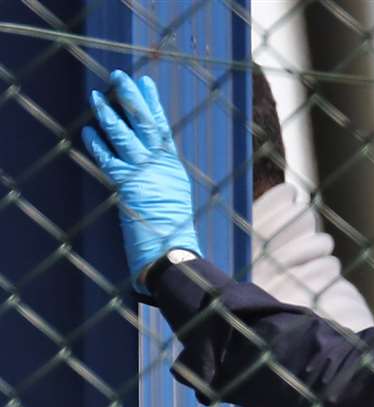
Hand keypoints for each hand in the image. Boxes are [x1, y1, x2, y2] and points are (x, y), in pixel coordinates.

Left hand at [82, 71, 200, 280]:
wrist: (171, 252)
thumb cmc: (173, 235)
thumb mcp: (174, 200)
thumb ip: (162, 179)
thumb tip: (151, 168)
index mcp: (173, 168)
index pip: (162, 129)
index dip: (153, 105)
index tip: (146, 84)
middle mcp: (159, 165)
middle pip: (144, 124)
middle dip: (131, 98)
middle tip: (119, 78)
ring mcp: (143, 173)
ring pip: (124, 135)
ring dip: (109, 115)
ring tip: (97, 97)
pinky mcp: (127, 184)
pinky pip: (108, 158)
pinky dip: (97, 145)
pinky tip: (88, 132)